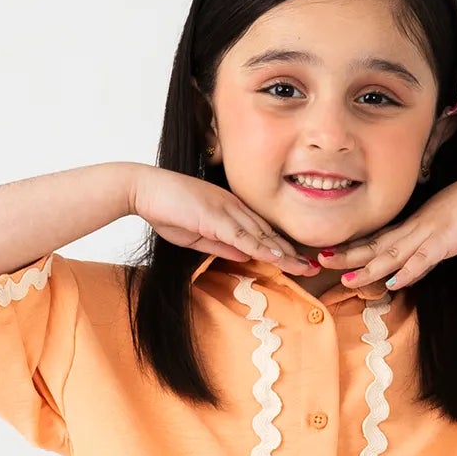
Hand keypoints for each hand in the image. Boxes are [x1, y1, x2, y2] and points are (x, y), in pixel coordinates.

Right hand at [129, 167, 312, 270]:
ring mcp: (226, 210)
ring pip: (261, 235)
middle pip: (268, 233)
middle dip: (291, 251)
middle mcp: (234, 207)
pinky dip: (262, 248)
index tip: (297, 260)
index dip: (280, 247)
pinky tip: (277, 257)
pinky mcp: (216, 216)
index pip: (260, 231)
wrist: (143, 188)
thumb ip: (220, 244)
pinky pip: (243, 236)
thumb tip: (243, 255)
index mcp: (230, 210)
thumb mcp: (197, 234)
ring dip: (283, 252)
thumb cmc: (166, 208)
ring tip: (303, 266)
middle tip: (312, 266)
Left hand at [322, 169, 456, 290]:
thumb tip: (408, 270)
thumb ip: (424, 249)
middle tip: (320, 261)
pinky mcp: (447, 239)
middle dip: (347, 256)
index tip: (329, 254)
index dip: (352, 248)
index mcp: (412, 226)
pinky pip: (425, 258)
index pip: (376, 239)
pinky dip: (409, 271)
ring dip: (369, 268)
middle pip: (375, 245)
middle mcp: (415, 229)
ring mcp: (429, 233)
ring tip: (347, 280)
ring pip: (393, 253)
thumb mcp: (443, 229)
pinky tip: (394, 282)